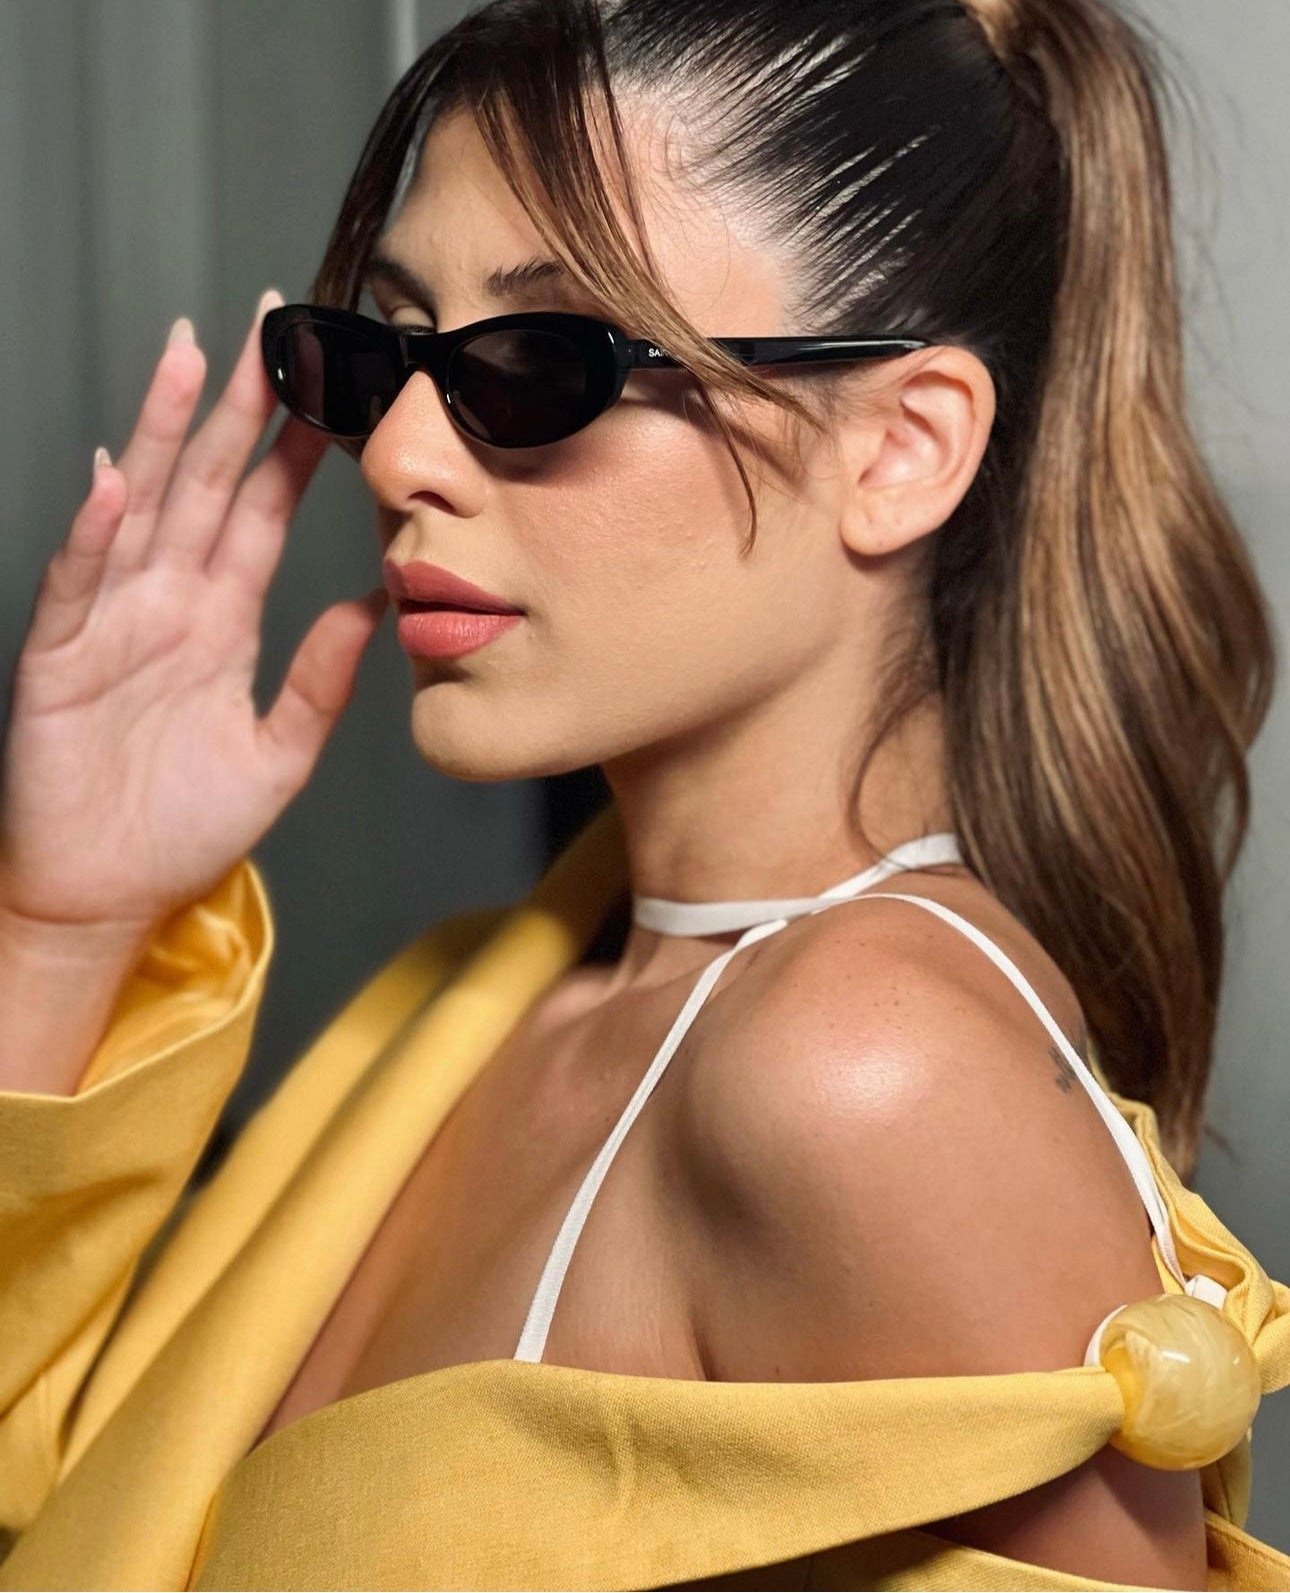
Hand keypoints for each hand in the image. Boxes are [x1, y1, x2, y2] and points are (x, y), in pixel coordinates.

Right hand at [0, 291, 389, 937]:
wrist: (111, 896)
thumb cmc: (184, 827)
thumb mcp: (278, 752)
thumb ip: (322, 680)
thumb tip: (376, 601)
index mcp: (220, 619)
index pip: (258, 514)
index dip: (290, 451)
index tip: (327, 387)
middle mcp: (166, 604)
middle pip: (202, 485)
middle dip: (232, 406)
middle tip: (265, 325)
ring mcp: (110, 623)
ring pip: (138, 509)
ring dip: (159, 434)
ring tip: (186, 359)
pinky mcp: (61, 660)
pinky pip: (78, 586)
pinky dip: (94, 535)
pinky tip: (113, 481)